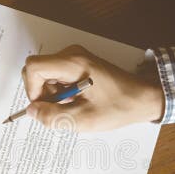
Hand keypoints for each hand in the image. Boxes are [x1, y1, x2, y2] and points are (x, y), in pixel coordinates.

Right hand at [21, 45, 164, 131]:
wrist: (142, 98)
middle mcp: (72, 54)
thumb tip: (32, 111)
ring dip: (53, 93)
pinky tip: (77, 99)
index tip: (44, 106)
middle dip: (43, 93)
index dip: (32, 90)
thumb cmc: (119, 107)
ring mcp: (75, 56)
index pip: (33, 67)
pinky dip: (61, 90)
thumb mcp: (83, 119)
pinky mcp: (78, 62)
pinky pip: (56, 74)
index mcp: (73, 64)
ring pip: (46, 74)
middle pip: (38, 70)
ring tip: (74, 104)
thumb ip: (53, 117)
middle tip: (63, 107)